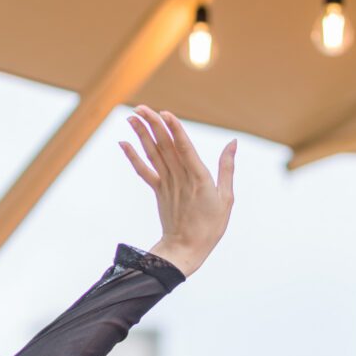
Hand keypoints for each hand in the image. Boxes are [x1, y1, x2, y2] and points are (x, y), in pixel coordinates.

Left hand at [119, 105, 235, 276]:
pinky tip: (123, 143)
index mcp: (199, 179)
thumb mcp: (226, 198)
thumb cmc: (210, 225)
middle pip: (165, 147)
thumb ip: (227, 168)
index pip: (184, 148)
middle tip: (142, 107)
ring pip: (153, 154)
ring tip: (132, 116)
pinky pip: (143, 171)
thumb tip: (232, 143)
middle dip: (153, 125)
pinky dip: (132, 157)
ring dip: (141, 134)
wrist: (186, 249)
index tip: (165, 113)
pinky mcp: (158, 191)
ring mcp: (166, 184)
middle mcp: (180, 178)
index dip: (174, 130)